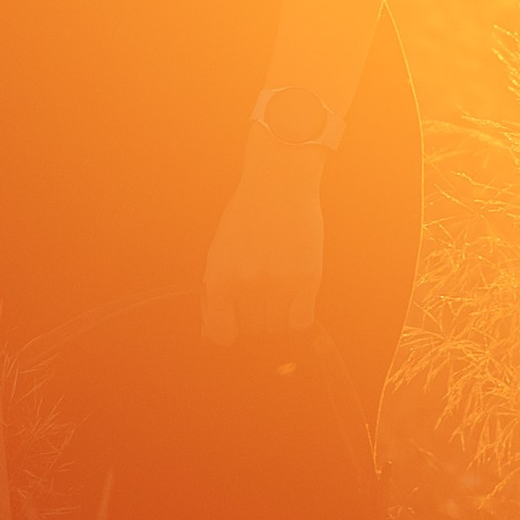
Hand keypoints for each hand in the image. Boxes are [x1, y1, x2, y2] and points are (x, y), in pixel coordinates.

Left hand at [200, 129, 324, 345]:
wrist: (278, 185)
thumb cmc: (245, 217)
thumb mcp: (218, 252)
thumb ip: (214, 293)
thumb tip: (212, 333)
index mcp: (220, 278)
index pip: (220, 335)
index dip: (225, 334)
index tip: (231, 326)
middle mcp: (248, 285)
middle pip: (251, 331)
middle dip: (251, 319)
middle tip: (256, 295)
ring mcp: (279, 284)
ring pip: (276, 329)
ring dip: (275, 317)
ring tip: (275, 290)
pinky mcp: (307, 279)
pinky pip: (301, 322)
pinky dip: (296, 318)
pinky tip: (293, 301)